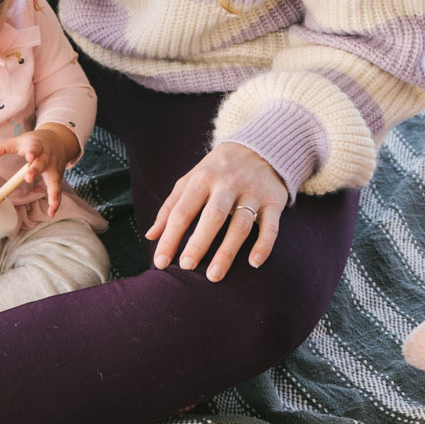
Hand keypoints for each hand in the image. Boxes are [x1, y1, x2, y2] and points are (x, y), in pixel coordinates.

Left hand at [0, 122, 80, 215]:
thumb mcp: (20, 141)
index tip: (29, 156)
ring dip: (53, 193)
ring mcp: (54, 169)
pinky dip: (56, 201)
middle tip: (28, 177)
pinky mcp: (57, 177)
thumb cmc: (36, 143)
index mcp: (37, 147)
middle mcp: (47, 158)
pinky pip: (57, 191)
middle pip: (42, 164)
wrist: (58, 140)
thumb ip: (5, 147)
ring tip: (51, 205)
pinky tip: (51, 212)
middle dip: (36, 170)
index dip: (32, 152)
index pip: (34, 148)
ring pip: (54, 181)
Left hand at [145, 142, 287, 281]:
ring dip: (228, 251)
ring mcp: (252, 192)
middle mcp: (227, 185)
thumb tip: (151, 236)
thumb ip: (171, 207)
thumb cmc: (216, 170)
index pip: (182, 211)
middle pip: (212, 216)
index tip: (160, 262)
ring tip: (214, 275)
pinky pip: (271, 225)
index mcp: (202, 179)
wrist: (258, 147)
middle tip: (186, 267)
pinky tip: (254, 263)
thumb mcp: (190, 180)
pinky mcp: (273, 201)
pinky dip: (264, 244)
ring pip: (240, 224)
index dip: (170, 238)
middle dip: (198, 243)